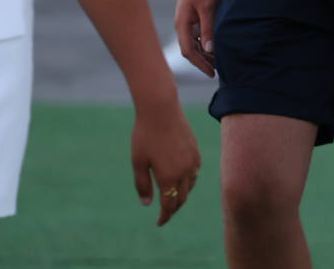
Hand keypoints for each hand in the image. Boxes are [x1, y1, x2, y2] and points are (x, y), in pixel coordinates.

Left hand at [131, 100, 200, 226]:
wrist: (161, 110)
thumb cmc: (145, 136)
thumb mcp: (138, 162)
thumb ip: (142, 185)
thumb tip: (147, 204)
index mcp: (168, 177)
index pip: (169, 205)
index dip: (164, 216)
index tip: (159, 223)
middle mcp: (184, 172)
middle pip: (182, 198)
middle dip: (173, 208)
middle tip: (164, 213)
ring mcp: (192, 161)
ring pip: (190, 186)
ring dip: (182, 194)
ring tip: (172, 196)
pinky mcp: (195, 151)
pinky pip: (195, 172)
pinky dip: (189, 180)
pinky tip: (181, 177)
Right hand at [173, 0, 218, 77]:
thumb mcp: (208, 7)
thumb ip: (208, 29)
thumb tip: (209, 51)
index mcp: (182, 25)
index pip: (188, 51)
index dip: (200, 64)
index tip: (212, 73)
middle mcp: (182, 25)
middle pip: (190, 50)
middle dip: (202, 62)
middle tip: (217, 71)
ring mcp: (186, 21)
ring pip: (194, 43)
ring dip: (204, 53)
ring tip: (217, 62)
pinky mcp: (192, 16)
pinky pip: (197, 35)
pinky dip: (205, 43)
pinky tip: (215, 46)